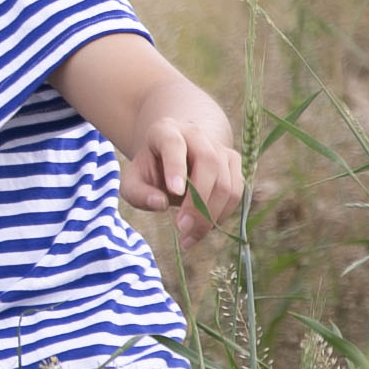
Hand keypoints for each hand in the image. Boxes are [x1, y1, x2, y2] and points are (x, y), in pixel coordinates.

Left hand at [119, 117, 243, 250]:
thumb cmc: (151, 170)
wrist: (174, 156)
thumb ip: (139, 193)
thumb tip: (160, 203)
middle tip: (182, 227)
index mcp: (166, 131)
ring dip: (211, 214)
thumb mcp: (133, 181)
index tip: (174, 191)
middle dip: (198, 200)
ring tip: (189, 236)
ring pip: (225, 182)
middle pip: (208, 162)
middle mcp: (196, 134)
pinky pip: (236, 191)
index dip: (176, 167)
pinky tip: (204, 227)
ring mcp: (218, 147)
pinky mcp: (233, 162)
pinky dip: (222, 214)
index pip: (173, 144)